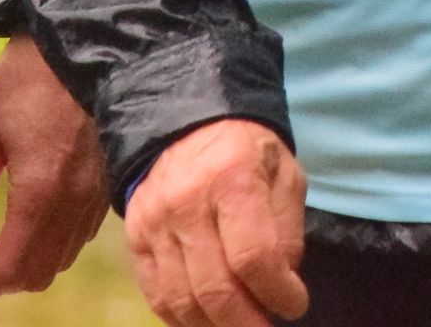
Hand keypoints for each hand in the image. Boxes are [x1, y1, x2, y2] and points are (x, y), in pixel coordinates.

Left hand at [0, 36, 110, 302]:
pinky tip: (28, 218)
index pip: (9, 271)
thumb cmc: (27, 79)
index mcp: (41, 194)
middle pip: (37, 274)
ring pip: (59, 258)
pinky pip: (78, 235)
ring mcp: (96, 196)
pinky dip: (48, 242)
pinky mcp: (107, 184)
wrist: (82, 39)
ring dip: (23, 261)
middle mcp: (74, 204)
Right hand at [124, 118, 306, 326]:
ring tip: (240, 326)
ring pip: (183, 300)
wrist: (187, 123)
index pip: (253, 257)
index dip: (278, 292)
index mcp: (231, 179)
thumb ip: (288, 231)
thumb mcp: (285, 175)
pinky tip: (208, 321)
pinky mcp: (135, 237)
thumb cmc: (246, 152)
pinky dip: (184, 319)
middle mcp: (186, 202)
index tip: (295, 305)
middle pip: (214, 288)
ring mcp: (155, 222)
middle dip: (248, 323)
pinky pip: (157, 295)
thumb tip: (283, 283)